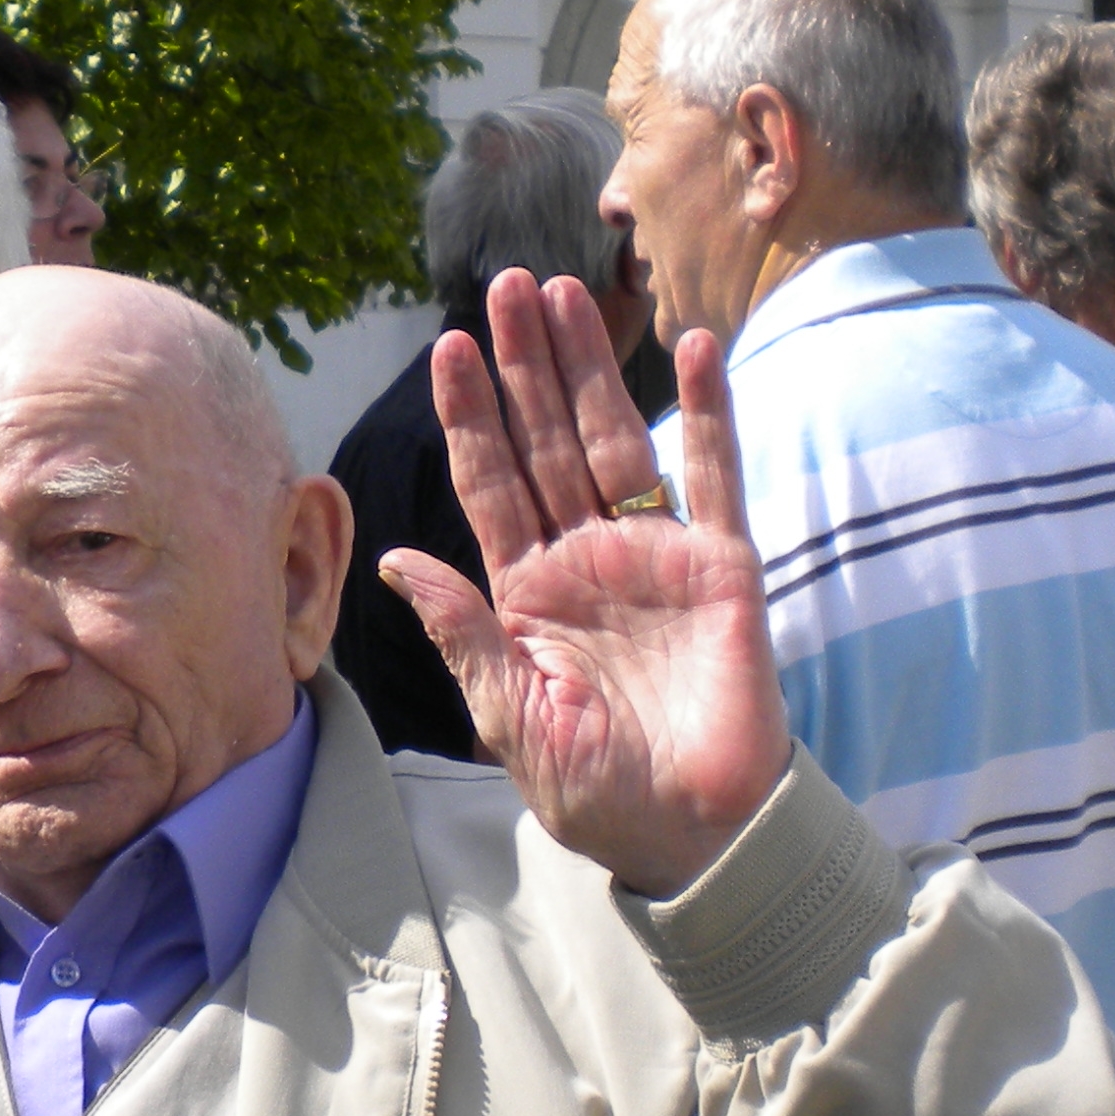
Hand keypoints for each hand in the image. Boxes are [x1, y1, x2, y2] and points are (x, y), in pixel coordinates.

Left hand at [379, 269, 791, 895]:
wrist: (689, 832)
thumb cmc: (595, 789)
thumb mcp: (507, 712)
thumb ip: (461, 630)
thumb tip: (393, 559)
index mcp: (528, 591)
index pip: (490, 484)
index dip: (469, 416)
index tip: (447, 348)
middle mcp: (586, 559)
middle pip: (546, 440)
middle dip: (525, 363)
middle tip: (505, 283)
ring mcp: (654, 556)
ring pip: (615, 438)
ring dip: (591, 367)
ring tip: (567, 292)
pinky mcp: (722, 567)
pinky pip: (714, 475)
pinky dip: (708, 411)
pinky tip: (692, 347)